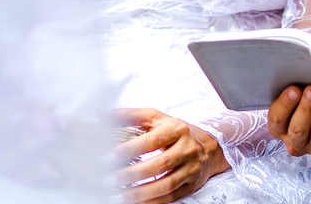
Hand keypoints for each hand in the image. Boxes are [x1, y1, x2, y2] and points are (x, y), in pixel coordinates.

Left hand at [107, 108, 229, 203]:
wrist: (209, 147)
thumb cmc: (175, 131)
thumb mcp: (156, 118)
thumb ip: (129, 116)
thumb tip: (101, 114)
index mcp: (177, 129)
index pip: (152, 140)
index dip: (129, 150)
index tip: (108, 159)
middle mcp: (187, 148)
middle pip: (159, 164)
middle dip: (132, 175)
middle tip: (109, 180)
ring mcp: (191, 168)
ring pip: (165, 185)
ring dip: (139, 193)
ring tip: (118, 196)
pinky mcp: (191, 185)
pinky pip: (170, 197)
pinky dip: (151, 202)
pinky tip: (135, 202)